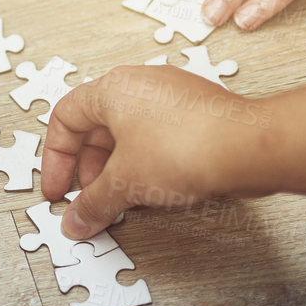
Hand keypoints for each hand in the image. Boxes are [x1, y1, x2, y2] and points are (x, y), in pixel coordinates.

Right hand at [43, 66, 270, 239]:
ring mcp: (172, 96)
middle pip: (97, 129)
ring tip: (123, 200)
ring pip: (129, 134)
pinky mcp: (198, 113)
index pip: (65, 118)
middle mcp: (140, 85)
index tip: (60, 190)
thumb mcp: (124, 183)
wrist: (249, 147)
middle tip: (92, 201)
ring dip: (119, 170)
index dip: (56, 160)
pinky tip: (154, 192)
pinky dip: (147, 164)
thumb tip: (76, 220)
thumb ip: (93, 204)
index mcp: (112, 88)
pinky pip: (158, 137)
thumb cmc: (187, 146)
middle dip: (90, 171)